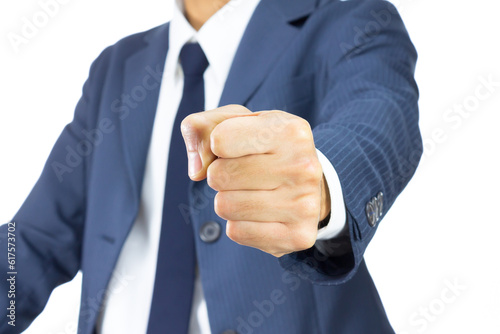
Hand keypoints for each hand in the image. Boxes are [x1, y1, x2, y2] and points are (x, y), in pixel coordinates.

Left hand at [181, 105, 330, 256]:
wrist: (311, 185)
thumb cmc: (267, 150)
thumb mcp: (237, 122)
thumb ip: (201, 128)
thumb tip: (196, 169)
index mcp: (290, 131)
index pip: (219, 139)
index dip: (217, 144)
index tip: (236, 146)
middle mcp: (302, 167)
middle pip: (219, 175)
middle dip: (220, 174)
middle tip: (242, 173)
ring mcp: (303, 205)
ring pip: (224, 206)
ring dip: (228, 199)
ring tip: (252, 192)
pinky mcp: (297, 236)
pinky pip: (237, 232)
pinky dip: (239, 223)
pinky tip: (260, 213)